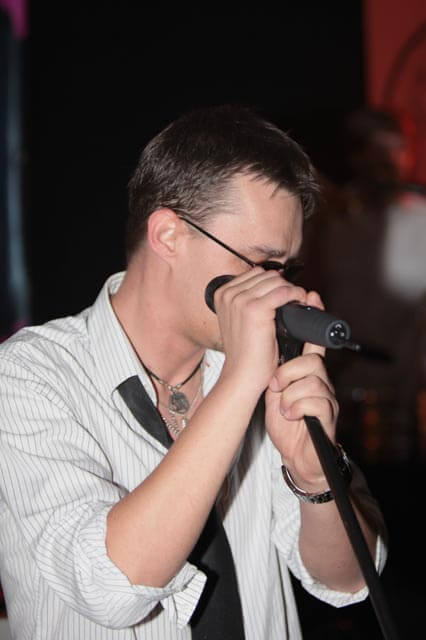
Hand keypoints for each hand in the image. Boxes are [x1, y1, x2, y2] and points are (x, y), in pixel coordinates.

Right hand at [214, 267, 306, 393]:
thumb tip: (275, 281)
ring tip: (297, 302)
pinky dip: (296, 295)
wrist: (242, 374)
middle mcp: (228, 294)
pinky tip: (300, 303)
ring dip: (291, 290)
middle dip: (283, 285)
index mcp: (222, 294)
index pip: (255, 273)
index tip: (284, 294)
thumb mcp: (241, 320)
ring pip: (276, 281)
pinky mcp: (255, 309)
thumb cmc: (245, 352)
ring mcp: (240, 300)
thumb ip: (249, 300)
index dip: (273, 283)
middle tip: (293, 300)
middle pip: (266, 275)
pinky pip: (284, 291)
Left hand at [265, 291, 338, 489]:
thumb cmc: (286, 420)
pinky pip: (316, 402)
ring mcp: (327, 399)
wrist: (297, 455)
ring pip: (313, 380)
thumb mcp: (278, 389)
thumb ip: (277, 367)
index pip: (314, 341)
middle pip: (312, 360)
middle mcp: (321, 382)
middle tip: (274, 385)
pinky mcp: (327, 418)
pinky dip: (296, 408)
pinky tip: (288, 415)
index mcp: (307, 373)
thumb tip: (264, 343)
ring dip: (290, 392)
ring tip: (280, 403)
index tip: (310, 295)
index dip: (314, 318)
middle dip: (288, 372)